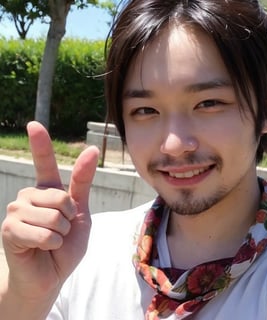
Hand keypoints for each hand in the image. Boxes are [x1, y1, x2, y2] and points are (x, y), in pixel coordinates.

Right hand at [1, 121, 98, 301]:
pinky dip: (52, 244)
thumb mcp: (81, 212)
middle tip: (60, 232)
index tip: (34, 125)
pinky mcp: (10, 229)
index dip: (40, 143)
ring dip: (61, 234)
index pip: (44, 162)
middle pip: (62, 198)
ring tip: (51, 241)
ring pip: (54, 216)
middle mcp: (29, 196)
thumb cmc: (66, 244)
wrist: (52, 275)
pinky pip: (44, 232)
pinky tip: (42, 249)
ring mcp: (17, 211)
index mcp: (47, 190)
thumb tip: (91, 148)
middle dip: (69, 219)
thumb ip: (82, 182)